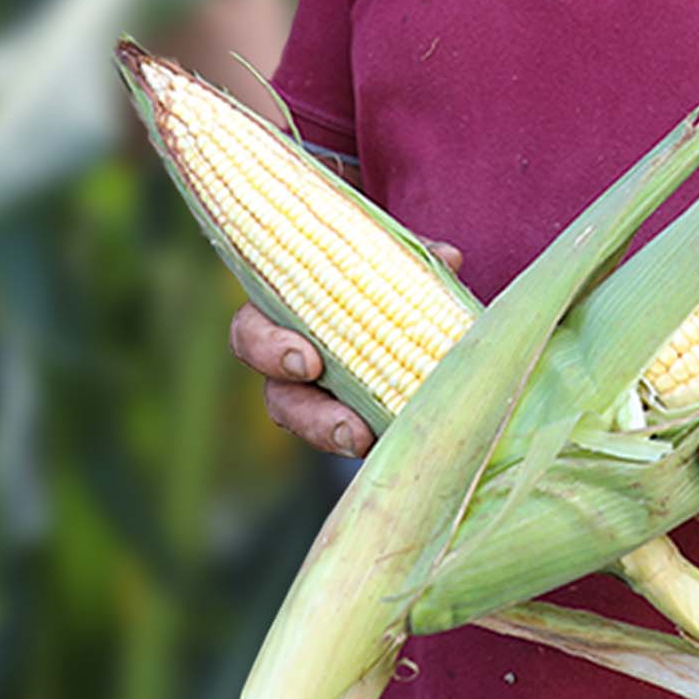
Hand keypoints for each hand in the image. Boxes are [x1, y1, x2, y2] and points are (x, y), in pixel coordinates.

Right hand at [227, 241, 462, 459]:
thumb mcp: (390, 252)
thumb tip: (447, 258)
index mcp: (283, 314)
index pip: (252, 333)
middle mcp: (295, 364)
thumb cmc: (376, 263)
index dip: (271, 350)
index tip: (309, 362)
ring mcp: (325, 396)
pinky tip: (407, 440)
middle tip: (350, 429)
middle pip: (282, 400)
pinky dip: (384, 440)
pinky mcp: (359, 419)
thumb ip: (410, 256)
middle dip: (312, 418)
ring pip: (317, 429)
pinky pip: (358, 438)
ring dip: (344, 440)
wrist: (404, 290)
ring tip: (376, 445)